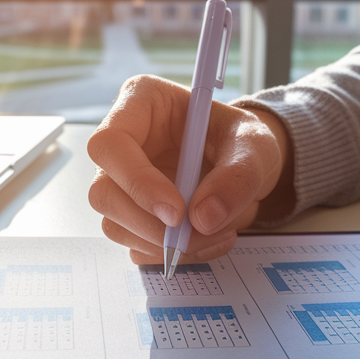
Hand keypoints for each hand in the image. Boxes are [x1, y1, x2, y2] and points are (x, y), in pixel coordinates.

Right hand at [88, 75, 293, 263]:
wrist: (246, 164)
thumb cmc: (241, 139)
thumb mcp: (255, 145)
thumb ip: (237, 175)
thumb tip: (203, 219)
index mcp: (140, 103)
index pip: (110, 143)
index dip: (136, 181)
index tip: (177, 212)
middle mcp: (121, 144)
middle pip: (104, 193)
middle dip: (150, 224)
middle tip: (196, 234)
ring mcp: (121, 183)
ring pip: (116, 225)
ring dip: (163, 244)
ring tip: (216, 234)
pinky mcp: (131, 215)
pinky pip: (135, 245)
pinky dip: (169, 255)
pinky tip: (206, 241)